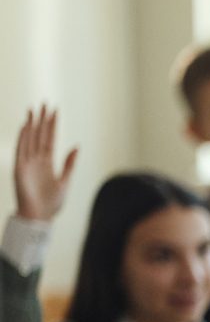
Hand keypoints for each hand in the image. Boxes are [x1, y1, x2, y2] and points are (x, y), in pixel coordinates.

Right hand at [13, 106, 77, 222]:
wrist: (40, 217)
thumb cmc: (52, 204)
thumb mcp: (65, 181)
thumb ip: (69, 164)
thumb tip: (76, 146)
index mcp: (48, 163)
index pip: (50, 139)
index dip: (52, 126)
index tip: (55, 111)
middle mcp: (37, 160)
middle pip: (39, 135)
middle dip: (42, 120)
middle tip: (45, 103)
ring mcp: (27, 163)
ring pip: (29, 139)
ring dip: (31, 125)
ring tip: (34, 110)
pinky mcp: (19, 168)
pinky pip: (20, 150)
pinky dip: (23, 138)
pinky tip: (25, 126)